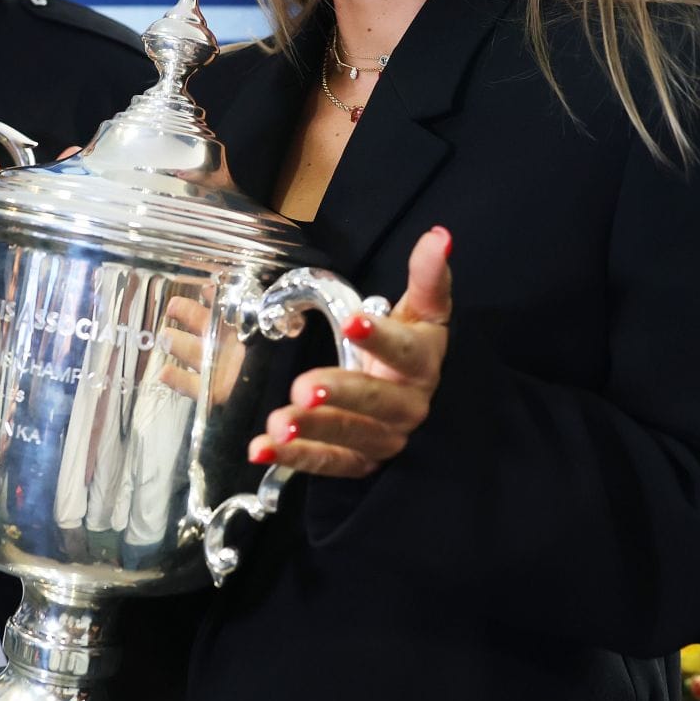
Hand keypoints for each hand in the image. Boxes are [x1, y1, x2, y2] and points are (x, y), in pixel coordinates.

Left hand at [250, 226, 453, 478]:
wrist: (419, 399)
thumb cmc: (414, 347)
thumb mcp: (422, 311)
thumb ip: (427, 276)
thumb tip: (438, 236)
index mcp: (422, 363)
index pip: (404, 351)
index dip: (379, 338)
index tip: (352, 321)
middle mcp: (406, 406)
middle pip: (374, 401)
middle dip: (339, 393)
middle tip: (305, 387)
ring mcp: (383, 438)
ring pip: (350, 437)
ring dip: (312, 431)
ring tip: (278, 423)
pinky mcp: (359, 462)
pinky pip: (328, 464)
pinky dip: (294, 459)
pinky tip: (261, 449)